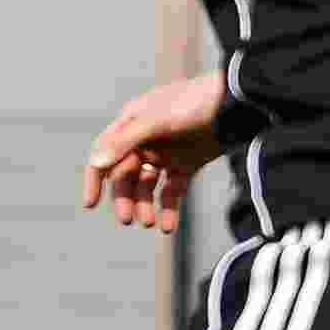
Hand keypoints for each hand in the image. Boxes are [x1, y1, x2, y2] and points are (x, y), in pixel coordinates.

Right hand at [76, 71, 227, 234]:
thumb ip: (126, 141)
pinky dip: (169, 208)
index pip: (104, 155)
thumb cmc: (194, 103)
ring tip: (150, 223)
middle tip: (128, 220)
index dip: (95, 180)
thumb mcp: (157, 120)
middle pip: (126, 176)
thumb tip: (96, 163)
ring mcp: (166, 153)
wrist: (239, 103)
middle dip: (125, 199)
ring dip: (145, 205)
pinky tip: (168, 226)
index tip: (90, 204)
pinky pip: (172, 190)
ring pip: (148, 186)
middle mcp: (145, 141)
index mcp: (131, 125)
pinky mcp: (188, 164)